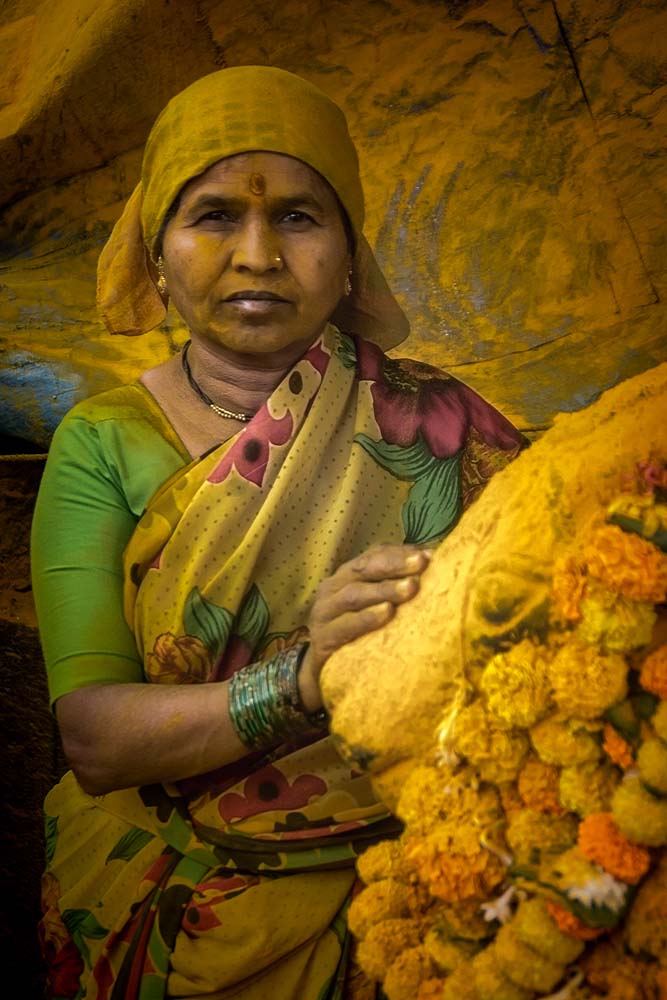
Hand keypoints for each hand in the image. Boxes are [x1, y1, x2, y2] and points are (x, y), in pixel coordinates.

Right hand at [298, 544, 431, 710]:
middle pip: (363, 570)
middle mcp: (332, 589)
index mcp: (347, 575)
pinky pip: (344, 626)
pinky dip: (366, 618)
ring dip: (384, 589)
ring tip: (410, 588)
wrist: (322, 672)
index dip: (398, 553)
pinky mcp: (322, 640)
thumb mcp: (375, 605)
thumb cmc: (358, 633)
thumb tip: (433, 560)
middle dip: (394, 565)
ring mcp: (324, 614)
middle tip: (421, 564)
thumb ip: (397, 583)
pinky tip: (387, 612)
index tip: (428, 555)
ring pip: (353, 595)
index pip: (372, 556)